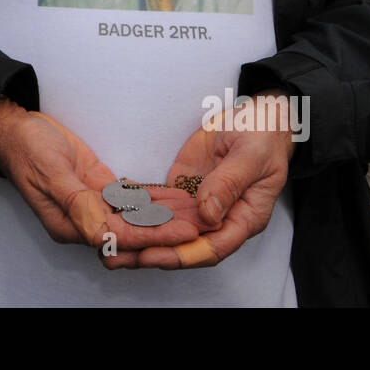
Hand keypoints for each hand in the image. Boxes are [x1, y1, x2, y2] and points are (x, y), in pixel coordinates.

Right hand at [0, 101, 214, 266]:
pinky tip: (176, 197)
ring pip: (135, 216)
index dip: (154, 236)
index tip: (184, 233)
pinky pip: (130, 198)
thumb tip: (102, 234)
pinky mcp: (97, 186)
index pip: (120, 237)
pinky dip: (152, 199)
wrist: (14, 125)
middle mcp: (83, 219)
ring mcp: (92, 203)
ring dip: (165, 215)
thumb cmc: (25, 147)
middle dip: (168, 230)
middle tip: (202, 223)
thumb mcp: (50, 173)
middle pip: (133, 232)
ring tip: (198, 210)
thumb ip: (76, 204)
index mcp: (69, 224)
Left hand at [129, 91, 295, 269]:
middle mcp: (220, 217)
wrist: (257, 114)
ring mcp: (199, 202)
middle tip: (115, 253)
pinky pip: (159, 200)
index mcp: (244, 217)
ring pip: (167, 225)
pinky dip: (138, 203)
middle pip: (183, 242)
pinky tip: (115, 202)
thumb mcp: (251, 155)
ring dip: (138, 230)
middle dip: (149, 249)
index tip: (151, 255)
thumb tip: (208, 214)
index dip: (181, 255)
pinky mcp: (184, 186)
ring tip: (105, 235)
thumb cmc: (264, 134)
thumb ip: (229, 183)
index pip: (212, 247)